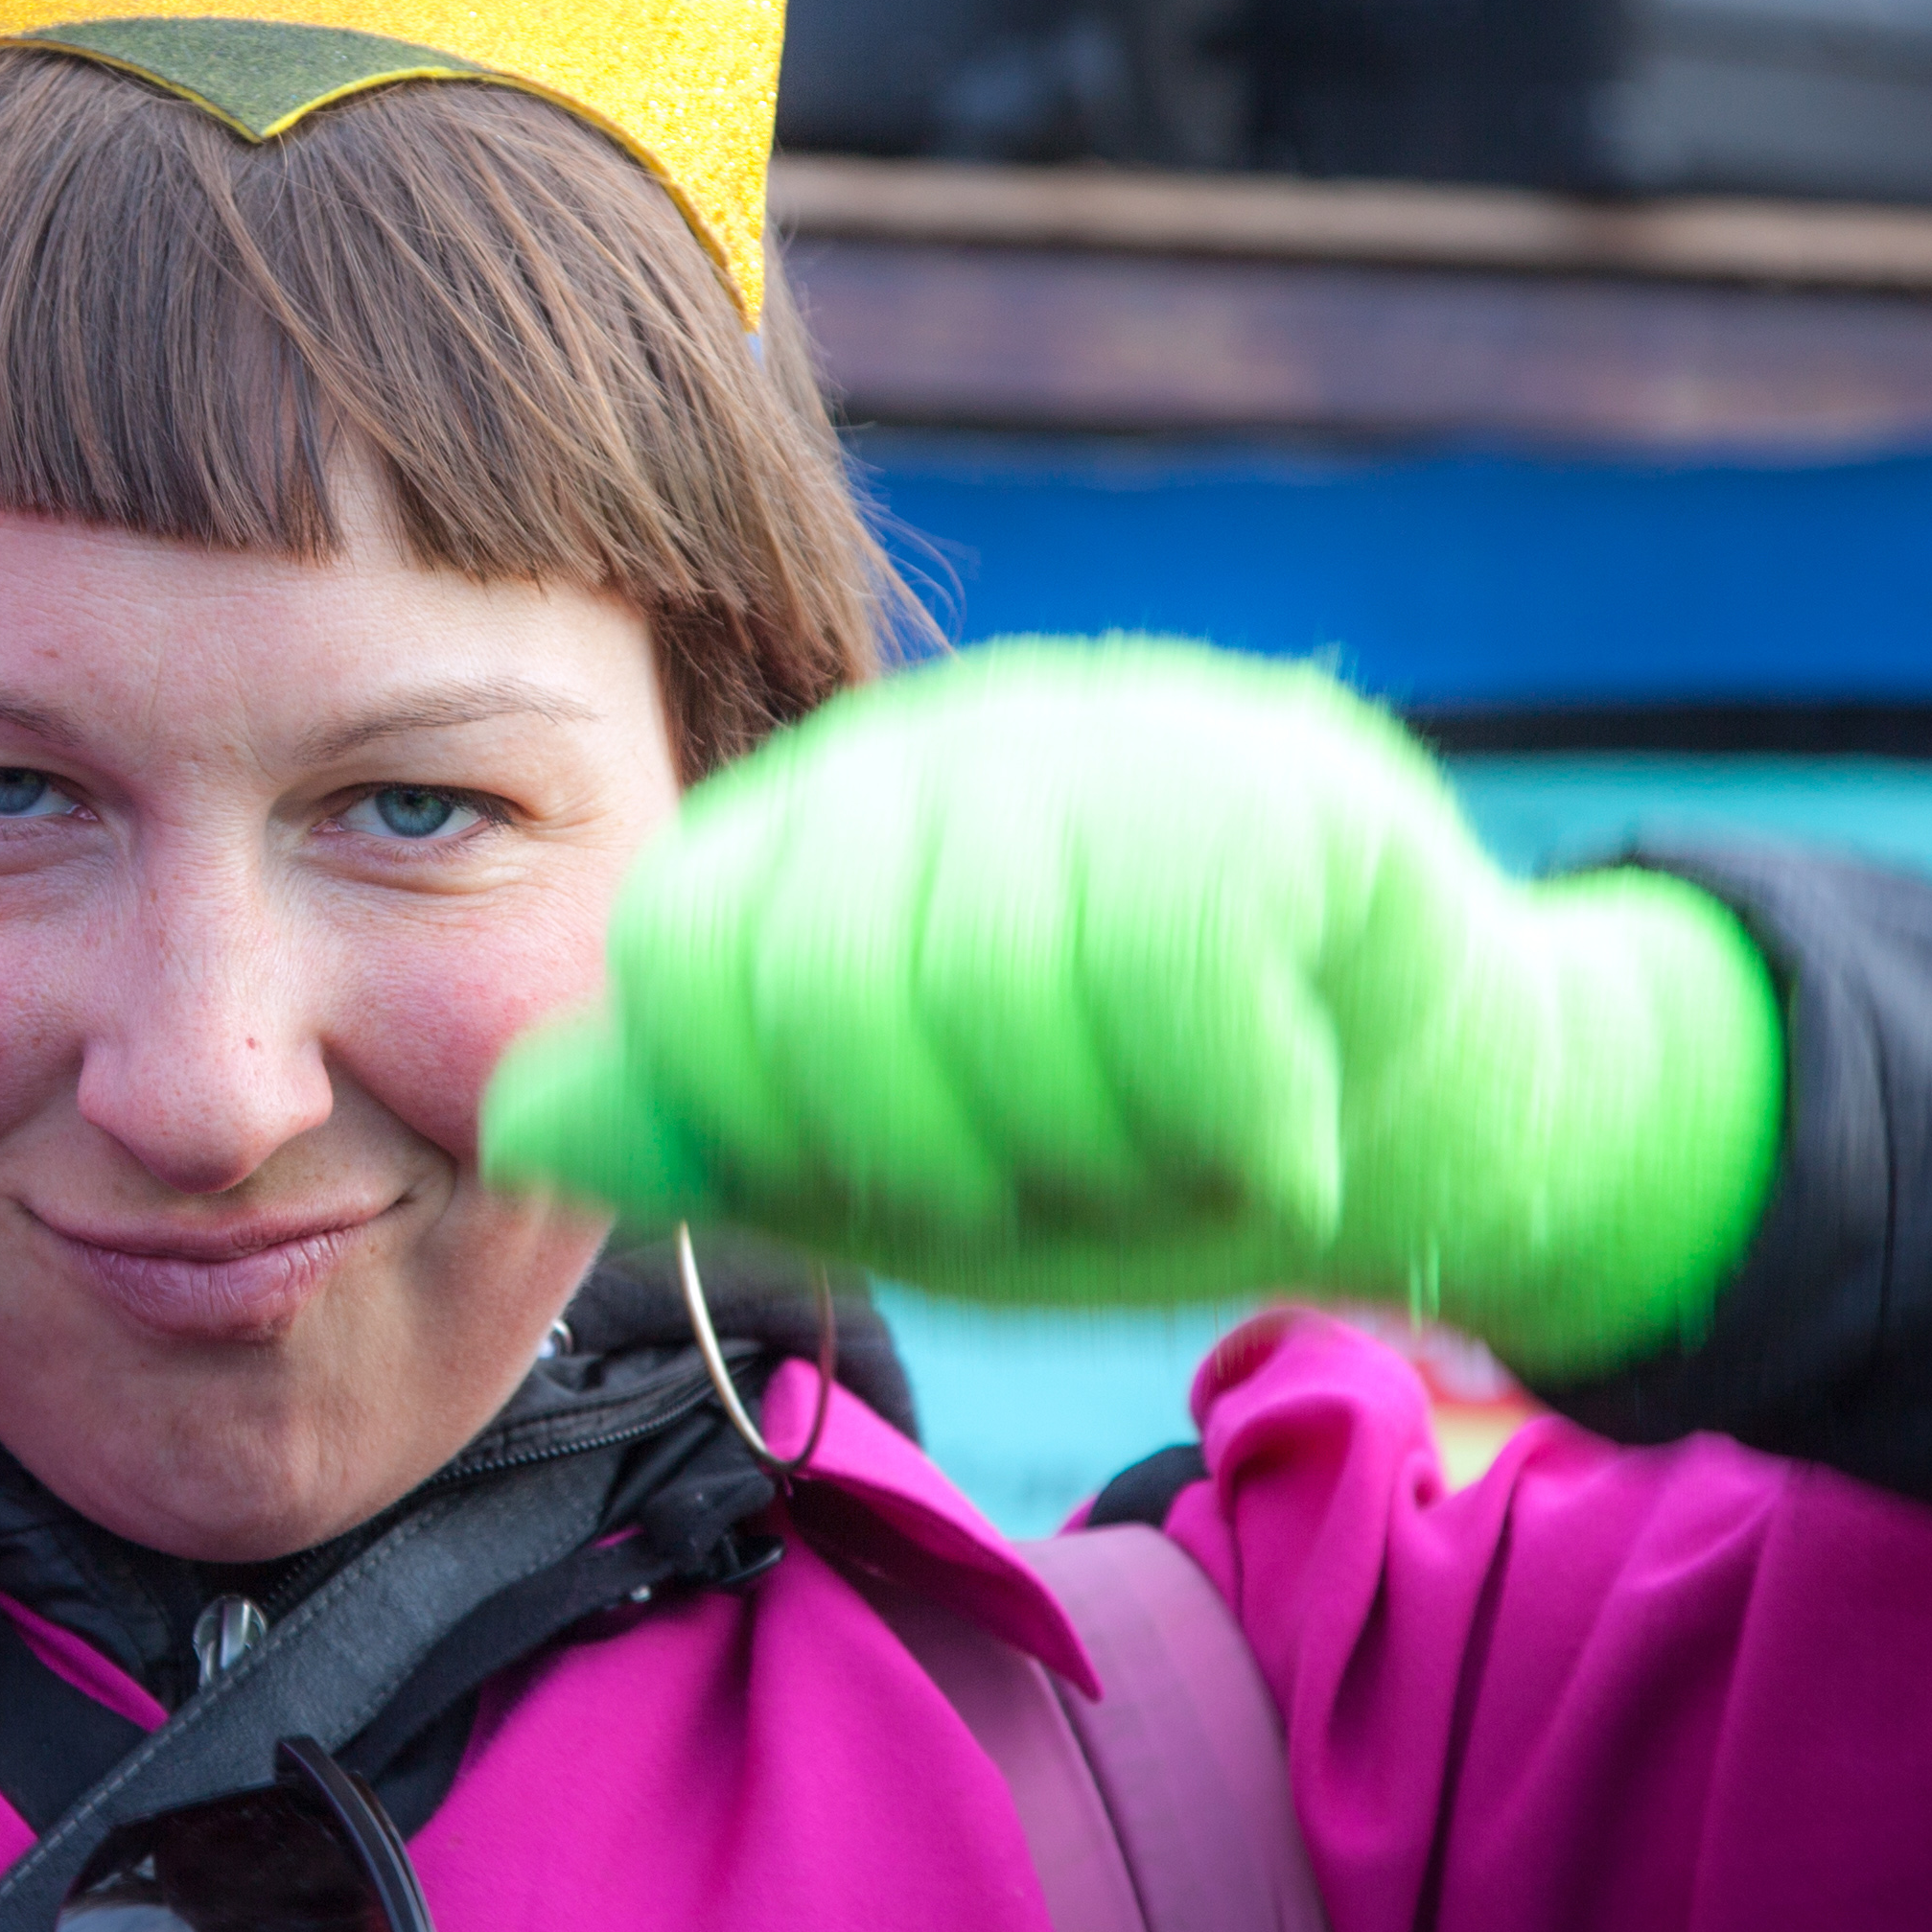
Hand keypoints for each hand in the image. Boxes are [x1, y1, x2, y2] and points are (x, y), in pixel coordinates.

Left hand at [480, 639, 1783, 1373]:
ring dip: (1099, 1152)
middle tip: (1054, 1188)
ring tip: (1168, 1149)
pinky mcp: (1277, 780)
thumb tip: (519, 1118)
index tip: (901, 1189)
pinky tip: (1277, 1128)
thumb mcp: (888, 1176)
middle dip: (942, 1162)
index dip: (771, 1130)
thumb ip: (708, 1143)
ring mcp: (1108, 743)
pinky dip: (1234, 1118)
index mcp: (813, 836)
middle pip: (824, 982)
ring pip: (1001, 981)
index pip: (678, 957)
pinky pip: (1182, 964)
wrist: (1412, 1126)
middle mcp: (937, 753)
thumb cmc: (1120, 1144)